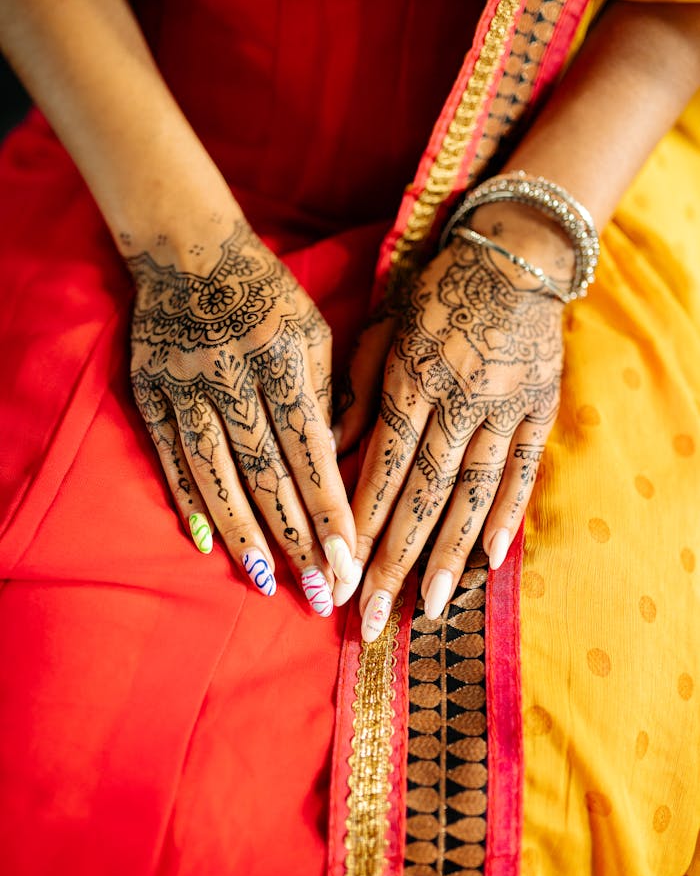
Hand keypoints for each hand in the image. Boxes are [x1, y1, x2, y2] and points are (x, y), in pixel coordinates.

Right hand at [127, 216, 356, 614]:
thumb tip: (338, 464)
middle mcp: (231, 372)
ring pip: (214, 473)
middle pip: (264, 470)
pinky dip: (189, 503)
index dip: (329, 507)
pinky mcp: (149, 391)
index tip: (348, 561)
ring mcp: (184, 383)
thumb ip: (329, 395)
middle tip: (317, 592)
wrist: (188, 251)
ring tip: (266, 583)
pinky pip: (170, 457)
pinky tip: (207, 544)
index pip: (310, 446)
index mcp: (283, 355)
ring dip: (242, 533)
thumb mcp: (314, 330)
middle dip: (295, 536)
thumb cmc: (268, 294)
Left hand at [338, 235, 563, 639]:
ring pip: (472, 493)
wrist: (515, 256)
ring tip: (432, 609)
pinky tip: (490, 558)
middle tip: (374, 618)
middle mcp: (456, 401)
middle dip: (395, 562)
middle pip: (423, 494)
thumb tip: (327, 450)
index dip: (361, 528)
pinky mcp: (539, 409)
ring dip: (449, 554)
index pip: (382, 469)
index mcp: (411, 380)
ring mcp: (503, 408)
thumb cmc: (436, 292)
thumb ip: (356, 391)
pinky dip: (507, 514)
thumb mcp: (383, 328)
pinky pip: (522, 470)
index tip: (340, 577)